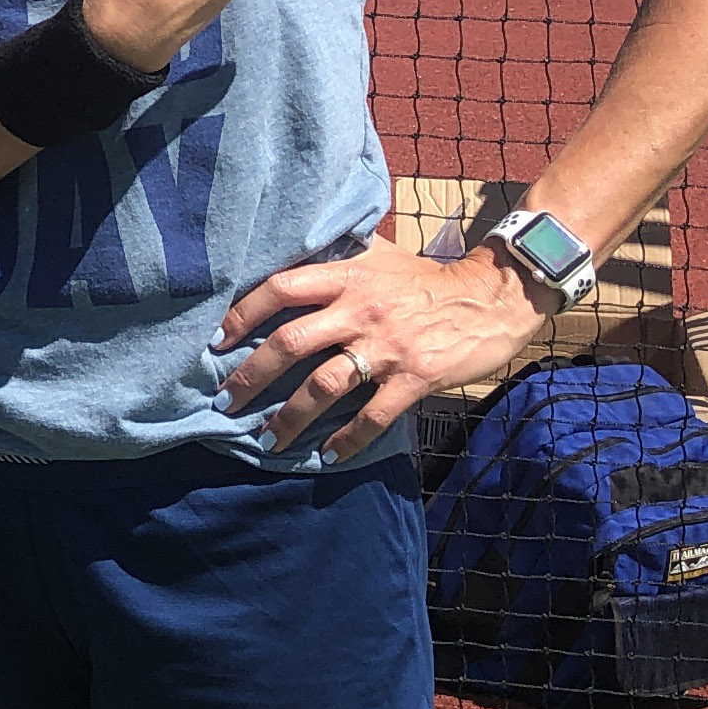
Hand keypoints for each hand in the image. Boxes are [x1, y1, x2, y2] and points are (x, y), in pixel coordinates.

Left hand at [215, 238, 538, 459]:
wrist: (492, 296)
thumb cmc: (426, 279)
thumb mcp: (380, 255)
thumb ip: (338, 256)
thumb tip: (292, 252)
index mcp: (347, 276)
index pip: (280, 289)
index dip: (243, 314)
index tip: (215, 341)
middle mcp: (359, 309)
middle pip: (291, 343)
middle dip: (251, 377)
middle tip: (224, 403)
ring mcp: (386, 346)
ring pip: (324, 386)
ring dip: (289, 418)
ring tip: (266, 441)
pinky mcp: (414, 377)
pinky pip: (372, 416)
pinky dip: (347, 441)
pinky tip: (327, 456)